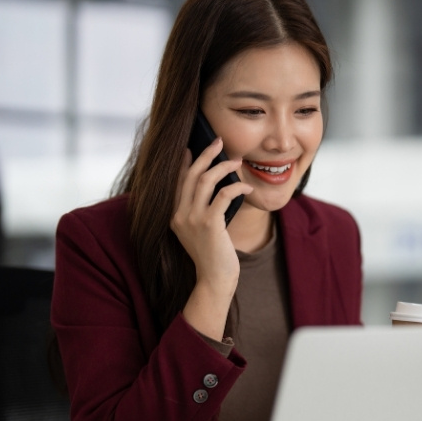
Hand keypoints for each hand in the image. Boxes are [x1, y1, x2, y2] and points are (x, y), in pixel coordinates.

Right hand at [171, 139, 252, 338]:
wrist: (215, 279)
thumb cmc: (213, 255)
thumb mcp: (201, 230)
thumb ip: (201, 211)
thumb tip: (216, 187)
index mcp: (174, 215)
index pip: (178, 181)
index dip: (185, 162)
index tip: (193, 147)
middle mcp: (178, 215)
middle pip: (190, 174)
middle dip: (205, 154)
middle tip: (218, 141)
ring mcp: (192, 219)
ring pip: (205, 180)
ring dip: (223, 166)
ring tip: (237, 160)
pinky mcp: (209, 224)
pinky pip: (222, 195)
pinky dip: (236, 187)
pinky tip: (247, 188)